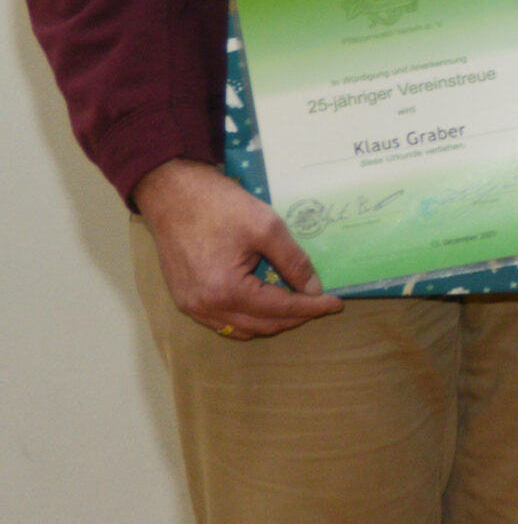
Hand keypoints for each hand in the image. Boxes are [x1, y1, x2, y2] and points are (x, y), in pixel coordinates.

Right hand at [131, 158, 343, 338]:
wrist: (174, 195)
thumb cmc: (220, 206)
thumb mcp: (266, 227)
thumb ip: (293, 261)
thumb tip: (314, 289)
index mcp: (227, 290)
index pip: (280, 308)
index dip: (312, 307)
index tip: (336, 303)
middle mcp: (206, 307)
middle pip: (262, 325)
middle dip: (296, 317)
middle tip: (320, 303)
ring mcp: (192, 307)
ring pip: (242, 328)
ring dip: (273, 320)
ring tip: (298, 304)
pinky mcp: (185, 299)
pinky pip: (223, 321)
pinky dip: (248, 318)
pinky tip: (265, 304)